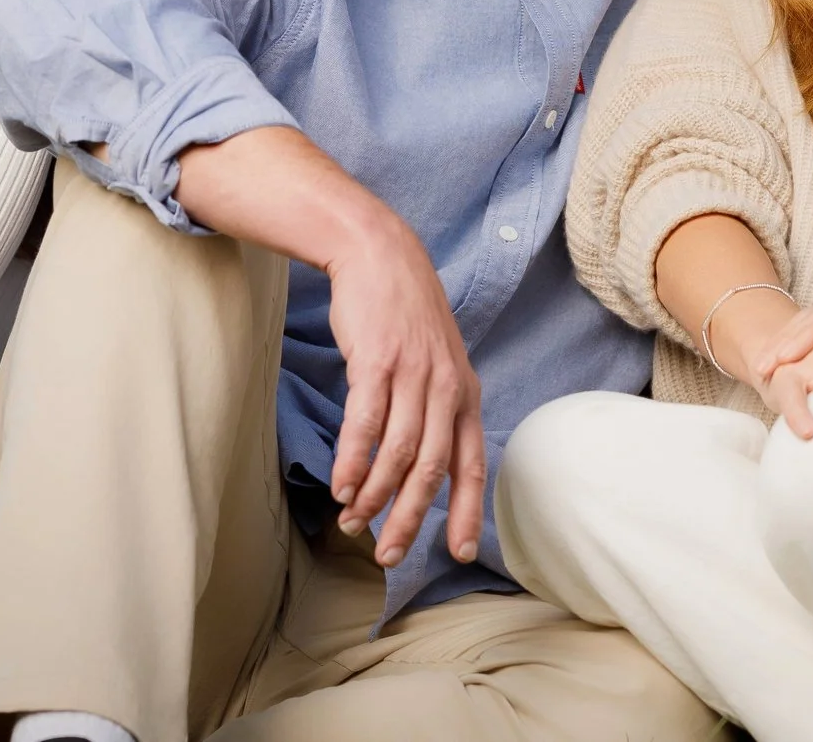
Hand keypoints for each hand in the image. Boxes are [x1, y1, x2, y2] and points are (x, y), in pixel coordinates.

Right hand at [324, 209, 487, 569]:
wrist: (380, 256)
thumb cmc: (406, 318)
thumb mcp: (440, 363)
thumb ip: (438, 411)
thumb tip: (423, 468)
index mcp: (466, 394)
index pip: (472, 464)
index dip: (467, 511)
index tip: (461, 553)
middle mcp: (446, 388)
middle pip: (431, 470)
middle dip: (410, 520)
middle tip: (388, 555)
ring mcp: (412, 375)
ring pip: (397, 454)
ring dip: (373, 496)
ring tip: (353, 522)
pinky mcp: (376, 363)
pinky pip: (365, 425)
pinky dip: (352, 462)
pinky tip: (340, 487)